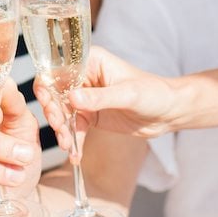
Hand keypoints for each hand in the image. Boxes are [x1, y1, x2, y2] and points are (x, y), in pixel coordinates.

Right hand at [40, 46, 177, 139]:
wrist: (170, 112)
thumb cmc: (154, 93)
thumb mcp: (128, 94)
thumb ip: (100, 98)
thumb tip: (72, 99)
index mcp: (90, 61)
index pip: (58, 69)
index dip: (47, 85)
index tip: (48, 103)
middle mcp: (84, 77)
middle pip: (54, 92)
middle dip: (54, 111)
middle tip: (60, 127)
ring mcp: (86, 97)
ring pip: (61, 112)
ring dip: (61, 129)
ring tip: (68, 144)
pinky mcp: (90, 115)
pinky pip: (73, 127)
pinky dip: (72, 140)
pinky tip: (75, 155)